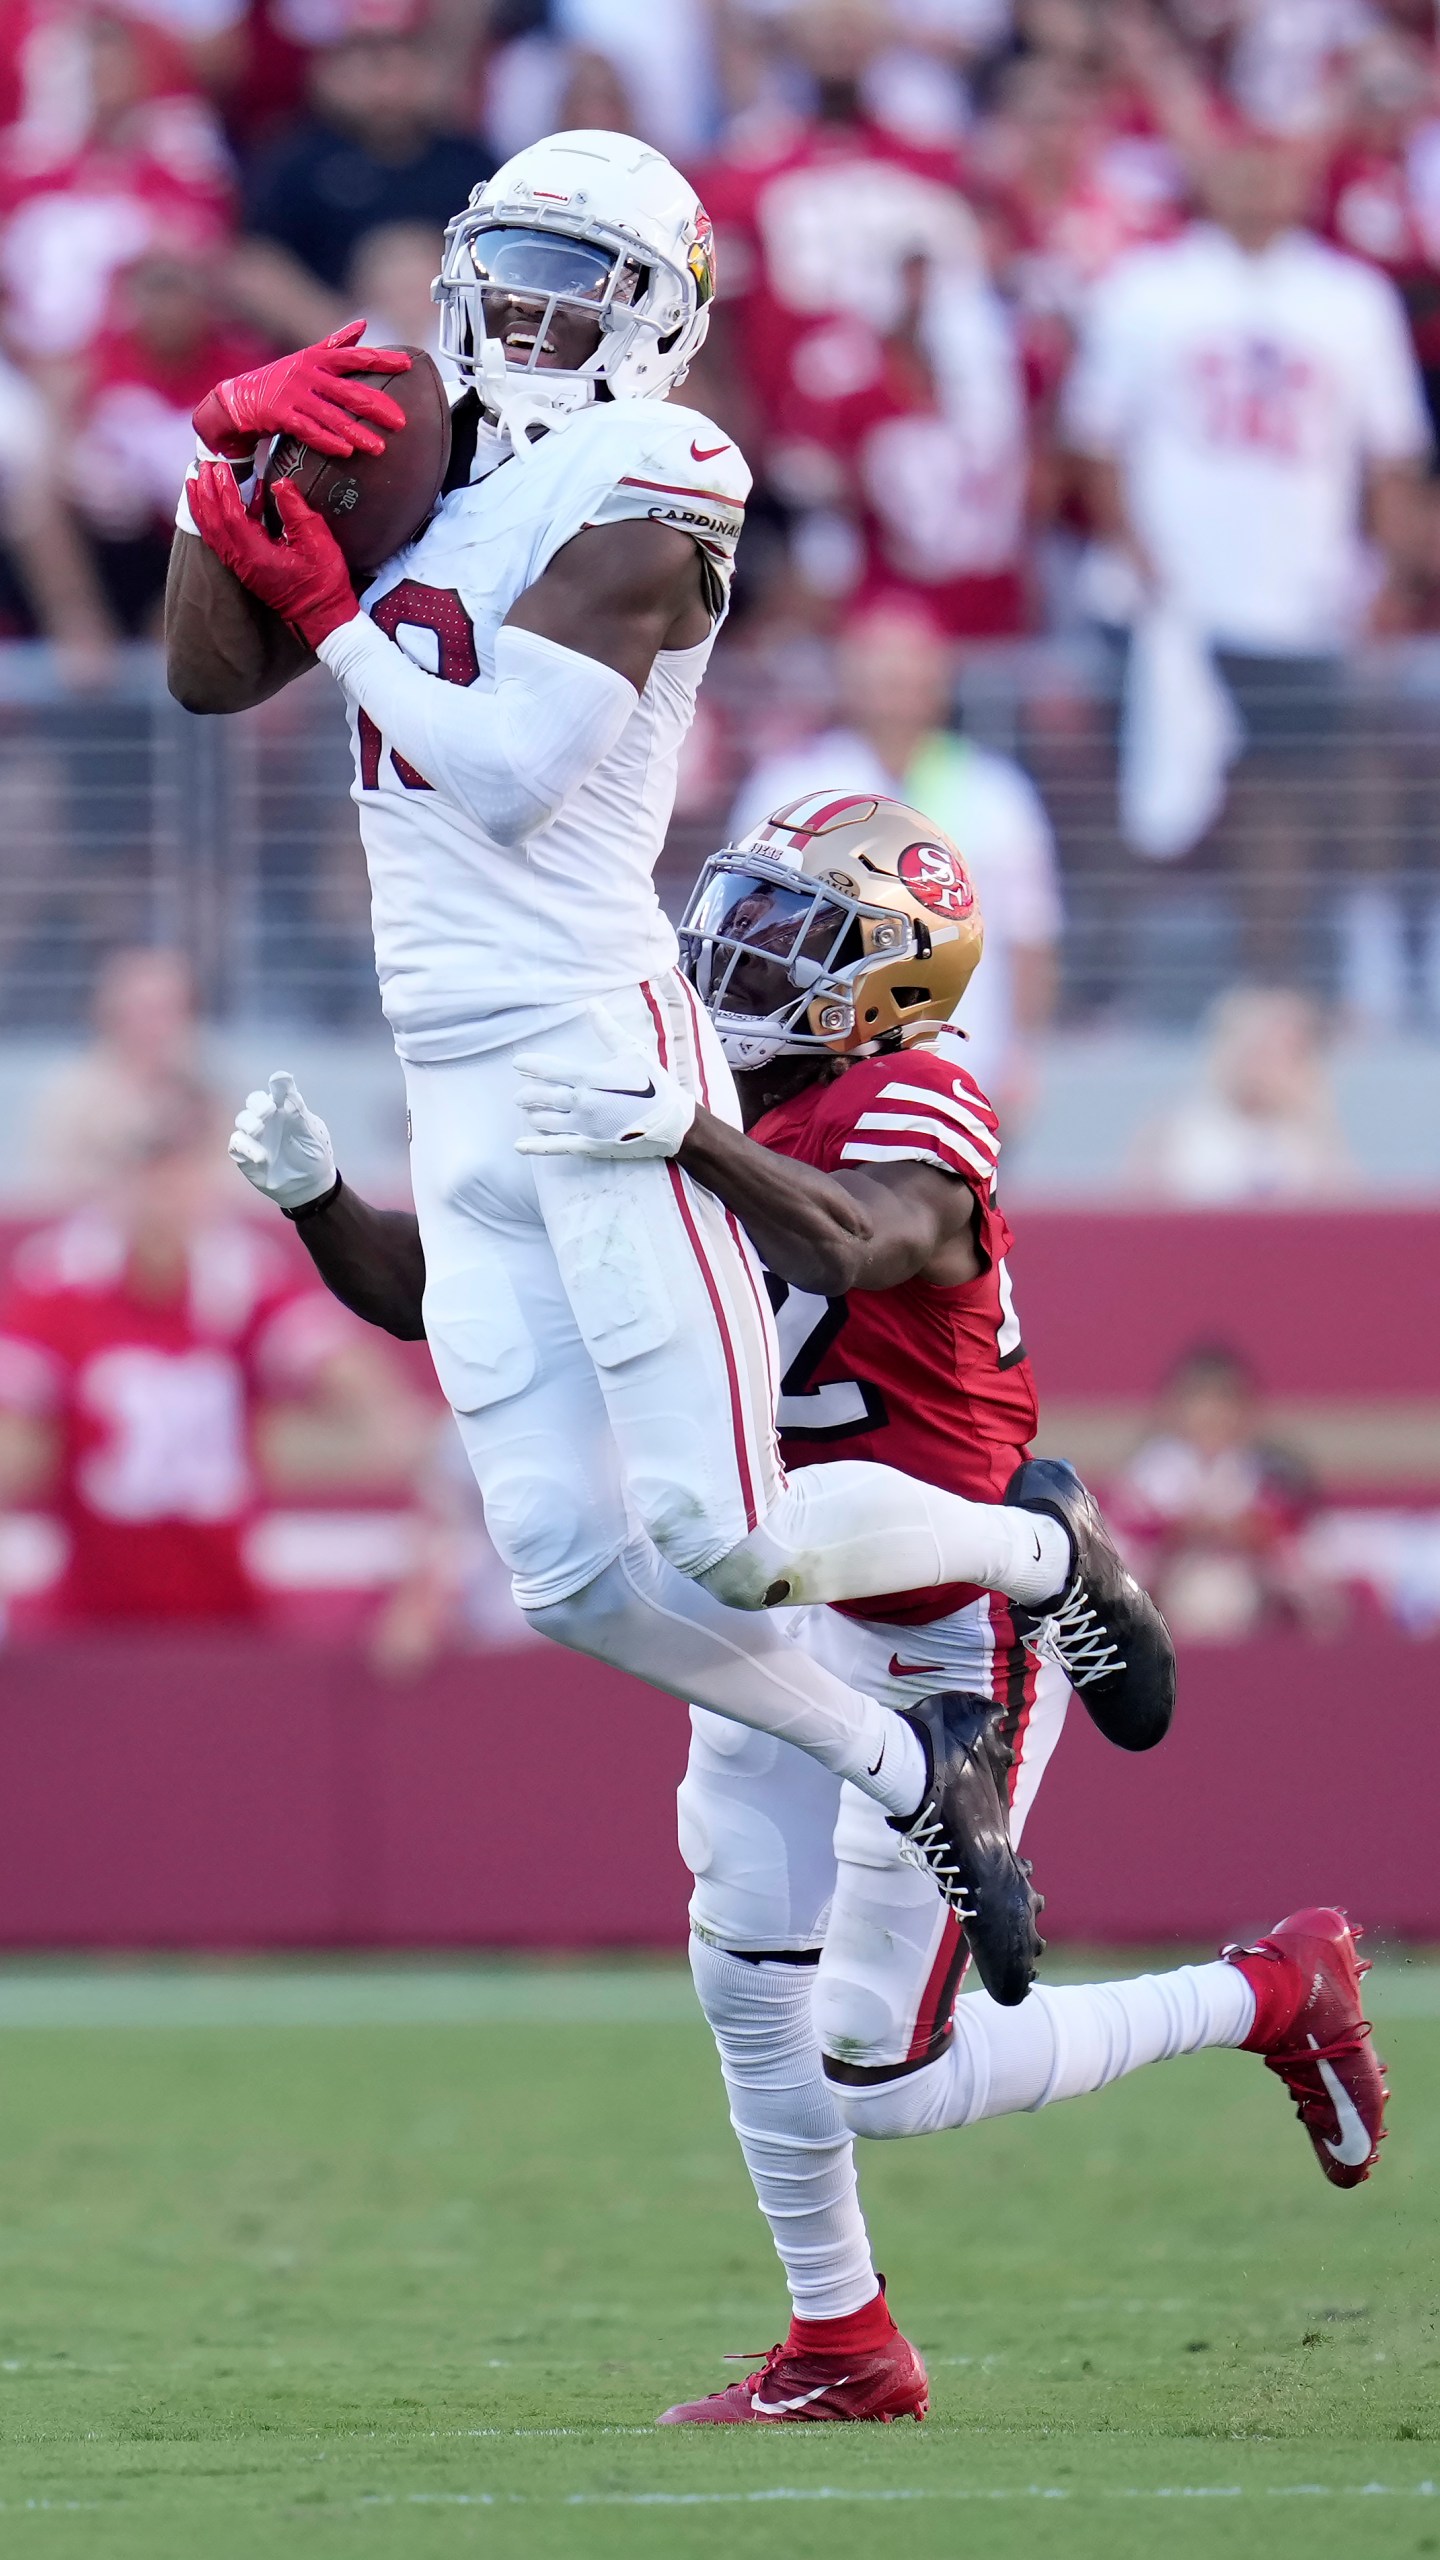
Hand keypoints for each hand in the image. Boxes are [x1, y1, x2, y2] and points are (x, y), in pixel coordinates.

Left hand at [189, 466, 356, 649]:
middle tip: (204, 466)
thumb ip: (296, 510)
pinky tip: (215, 505)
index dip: (225, 489)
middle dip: (206, 493)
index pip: (230, 515)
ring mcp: (240, 567)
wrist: (322, 617)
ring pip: (211, 532)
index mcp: (256, 555)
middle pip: (213, 523)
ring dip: (203, 505)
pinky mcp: (244, 569)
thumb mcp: (317, 542)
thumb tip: (280, 483)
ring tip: (197, 481)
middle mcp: (241, 562)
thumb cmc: (323, 583)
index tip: (222, 467)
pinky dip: (212, 520)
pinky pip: (220, 541)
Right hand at [193, 321, 410, 460]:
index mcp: (317, 359)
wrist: (238, 398)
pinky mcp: (280, 415)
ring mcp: (294, 395)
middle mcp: (308, 374)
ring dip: (357, 433)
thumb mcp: (307, 357)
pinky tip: (347, 451)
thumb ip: (336, 344)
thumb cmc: (279, 378)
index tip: (407, 364)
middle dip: (377, 407)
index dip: (381, 359)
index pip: (355, 356)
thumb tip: (363, 324)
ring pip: (333, 416)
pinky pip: (309, 431)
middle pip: (350, 391)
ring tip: (379, 448)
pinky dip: (328, 441)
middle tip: (401, 422)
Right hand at [229, 1070, 337, 1209]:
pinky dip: (246, 1147)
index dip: (279, 1083)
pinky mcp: (245, 1153)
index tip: (279, 1080)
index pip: (280, 1090)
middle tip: (268, 1111)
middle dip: (258, 1103)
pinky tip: (261, 1157)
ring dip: (250, 1123)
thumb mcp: (311, 1135)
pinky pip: (237, 1144)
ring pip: (242, 1119)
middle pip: (254, 1100)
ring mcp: (256, 1135)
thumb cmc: (313, 1155)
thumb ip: (299, 1113)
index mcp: (287, 1108)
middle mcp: (269, 1118)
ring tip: (259, 1130)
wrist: (308, 1186)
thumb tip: (287, 1091)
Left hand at [514, 1014, 695, 1158]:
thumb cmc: (654, 1085)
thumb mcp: (632, 1051)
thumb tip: (592, 1004)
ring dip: (533, 1114)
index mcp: (590, 1078)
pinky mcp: (590, 1146)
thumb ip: (607, 1029)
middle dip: (528, 1094)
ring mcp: (585, 1127)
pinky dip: (536, 1147)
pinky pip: (557, 1147)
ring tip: (528, 1112)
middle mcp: (583, 1103)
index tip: (517, 1063)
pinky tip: (520, 1146)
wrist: (673, 1123)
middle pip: (544, 1097)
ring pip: (546, 1121)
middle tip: (520, 1094)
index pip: (550, 1069)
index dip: (530, 1065)